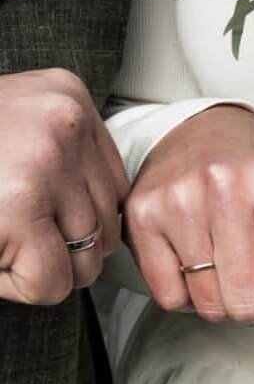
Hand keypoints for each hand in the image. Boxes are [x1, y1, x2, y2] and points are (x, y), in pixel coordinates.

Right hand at [0, 68, 128, 305]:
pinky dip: (15, 286)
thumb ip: (66, 166)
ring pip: (85, 260)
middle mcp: (65, 121)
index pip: (113, 190)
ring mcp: (45, 162)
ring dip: (34, 266)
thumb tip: (109, 231)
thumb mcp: (16, 136)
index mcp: (66, 97)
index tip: (17, 209)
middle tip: (0, 226)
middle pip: (106, 226)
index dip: (66, 220)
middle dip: (55, 247)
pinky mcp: (20, 208)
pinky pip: (52, 282)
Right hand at [124, 105, 253, 352]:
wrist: (210, 130)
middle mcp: (226, 187)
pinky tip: (199, 263)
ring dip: (226, 303)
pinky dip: (189, 296)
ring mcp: (178, 199)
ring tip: (232, 266)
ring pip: (209, 307)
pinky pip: (169, 299)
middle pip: (248, 306)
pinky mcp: (140, 214)